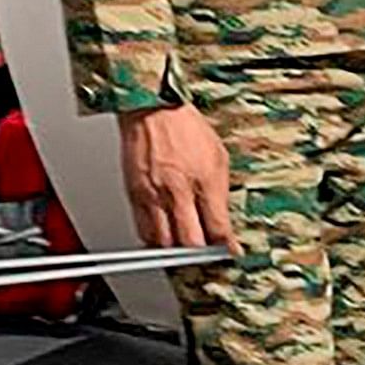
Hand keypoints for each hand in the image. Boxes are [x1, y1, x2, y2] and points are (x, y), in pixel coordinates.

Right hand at [118, 102, 234, 251]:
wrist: (151, 109)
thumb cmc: (185, 127)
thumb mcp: (218, 157)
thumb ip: (220, 193)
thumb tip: (224, 220)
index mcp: (203, 180)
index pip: (218, 228)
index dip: (226, 247)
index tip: (230, 252)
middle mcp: (177, 191)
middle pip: (190, 243)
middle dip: (201, 255)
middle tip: (207, 255)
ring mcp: (154, 195)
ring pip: (164, 243)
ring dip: (176, 251)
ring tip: (186, 249)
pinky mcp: (134, 195)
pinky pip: (144, 230)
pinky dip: (156, 240)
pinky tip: (165, 237)